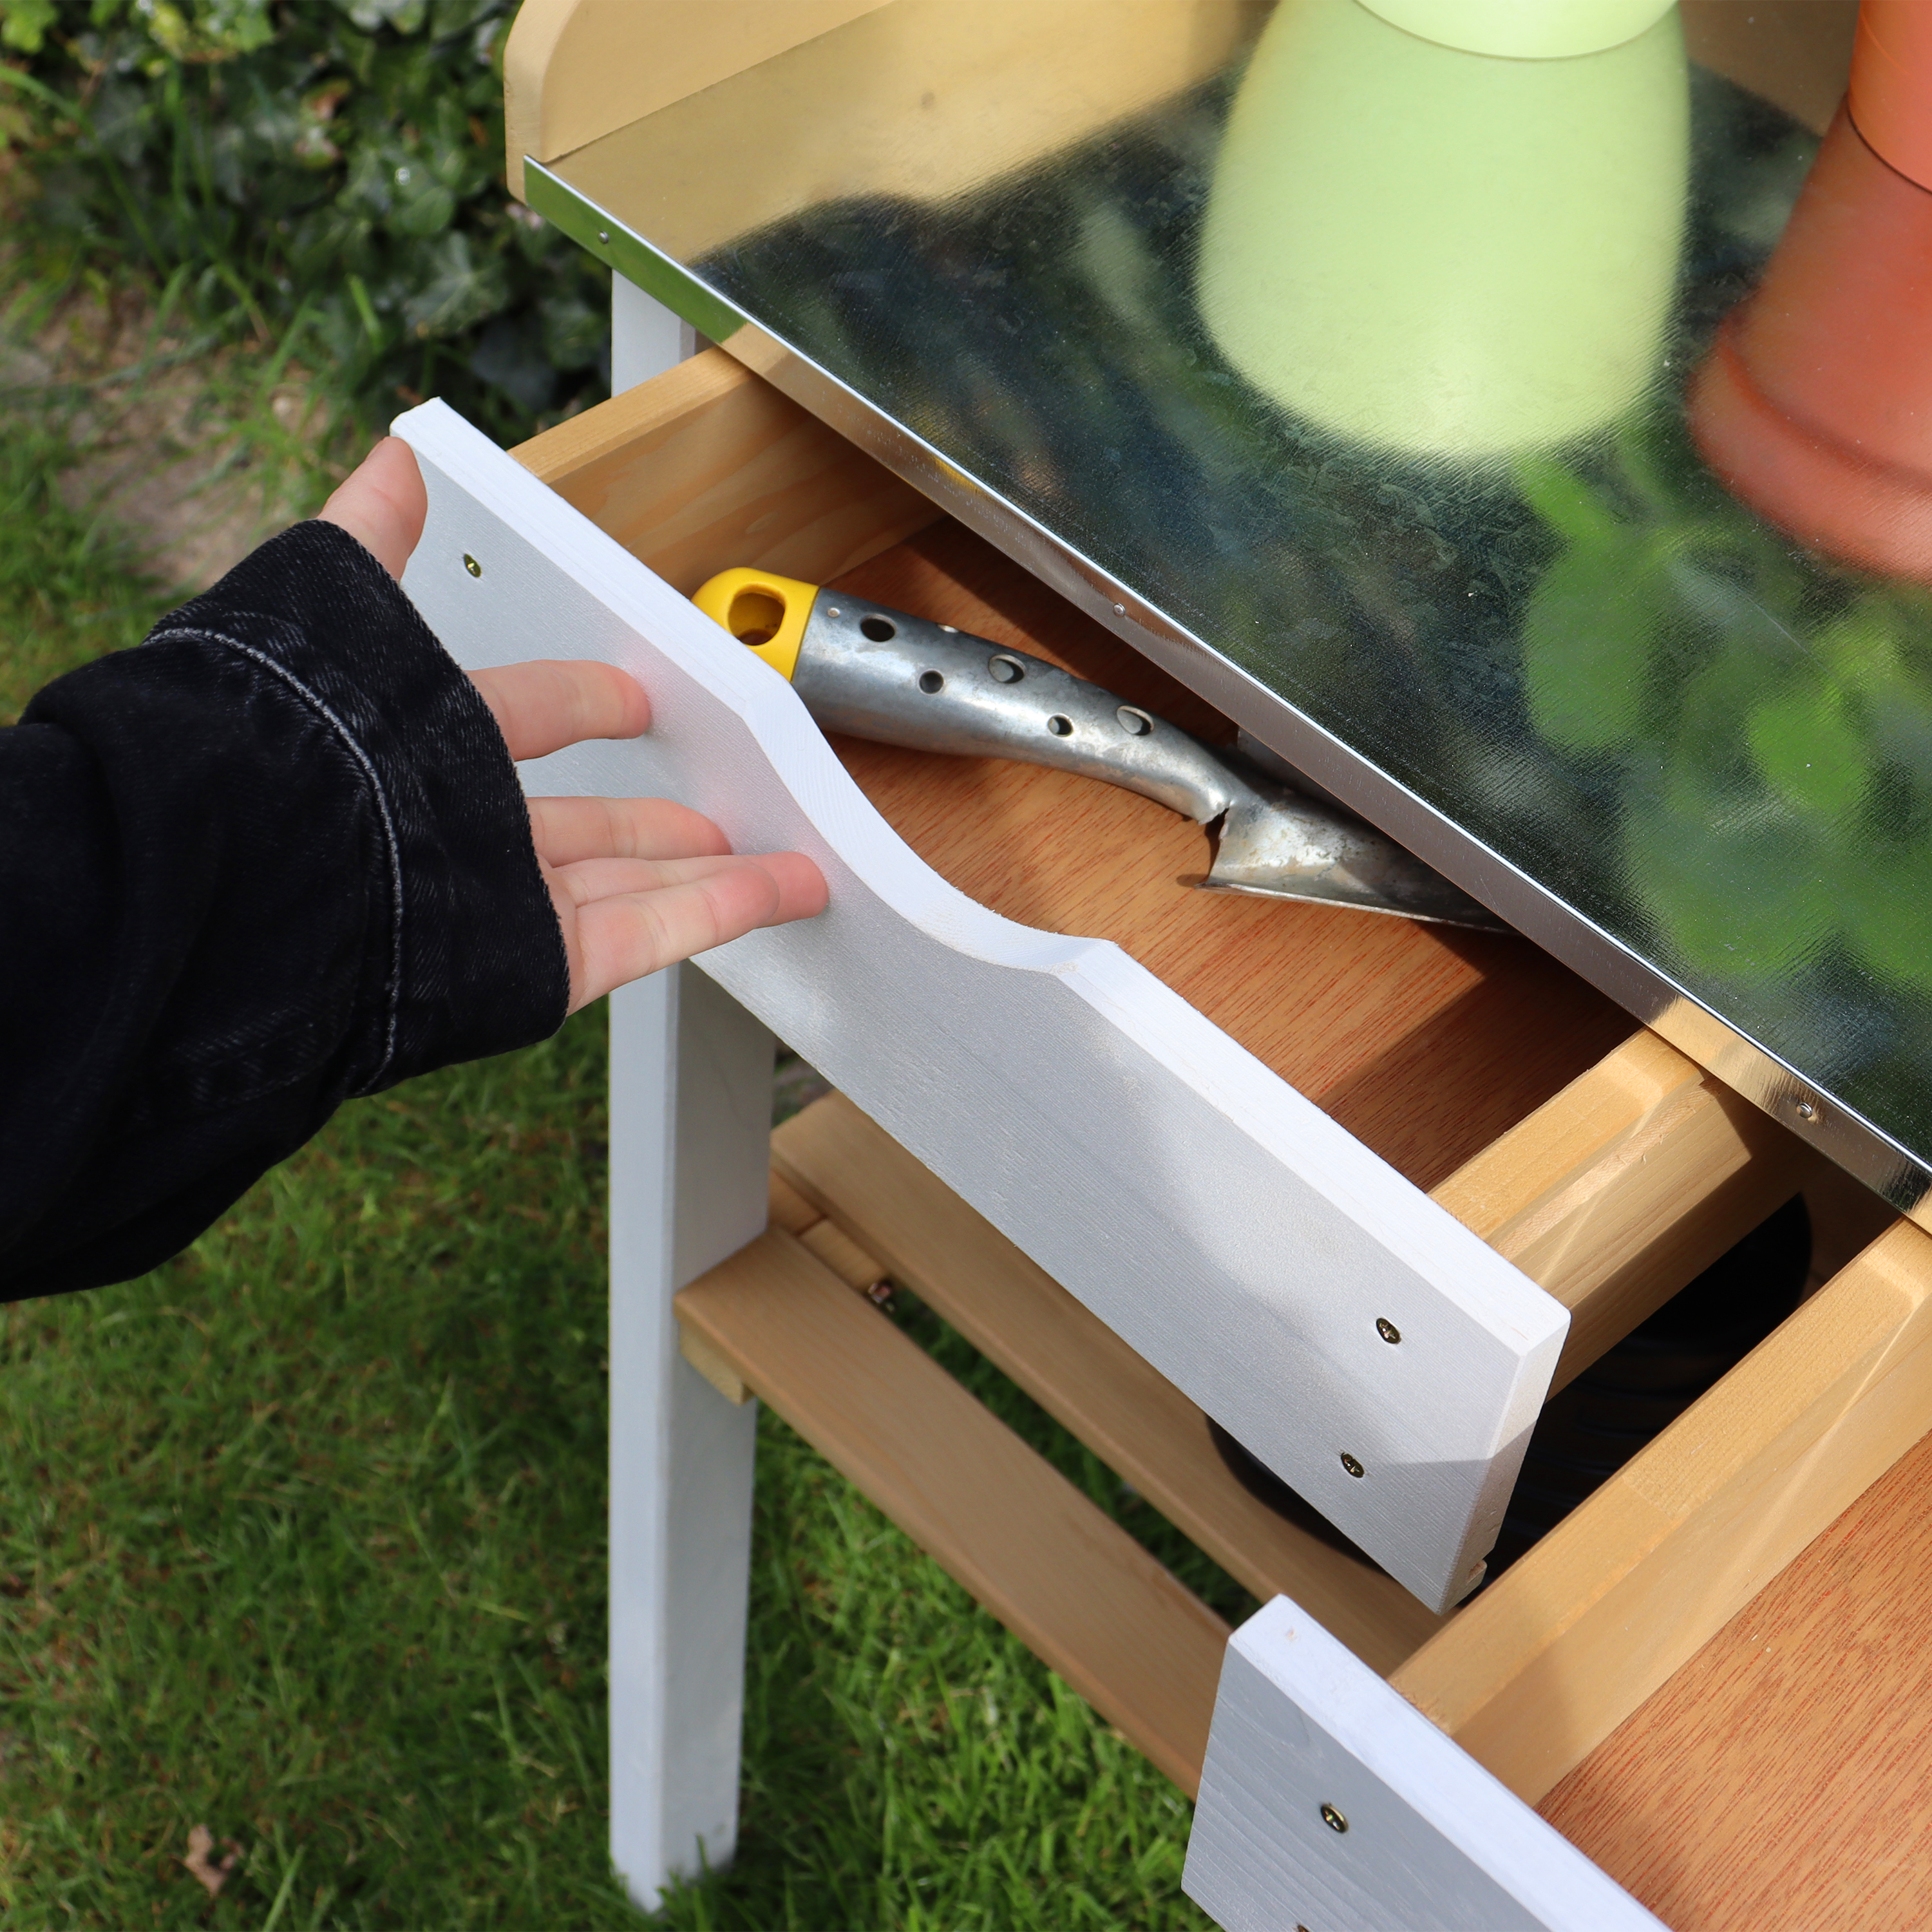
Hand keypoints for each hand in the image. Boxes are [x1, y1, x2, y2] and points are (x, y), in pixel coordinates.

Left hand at [320, 441, 827, 1011]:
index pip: (528, 719)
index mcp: (430, 753)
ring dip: (716, 873)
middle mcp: (473, 834)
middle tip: (718, 810)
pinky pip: (649, 937)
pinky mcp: (543, 963)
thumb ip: (370, 535)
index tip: (637, 694)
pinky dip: (718, 915)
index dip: (587, 701)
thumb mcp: (331, 605)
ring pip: (639, 884)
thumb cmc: (292, 748)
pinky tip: (776, 892)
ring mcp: (513, 904)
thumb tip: (394, 456)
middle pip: (595, 823)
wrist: (271, 872)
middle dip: (660, 818)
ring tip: (783, 865)